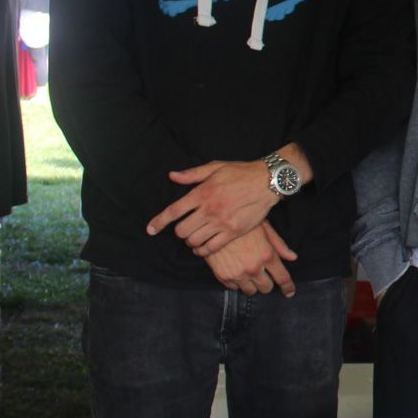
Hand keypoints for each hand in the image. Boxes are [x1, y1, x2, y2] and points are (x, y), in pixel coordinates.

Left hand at [147, 159, 277, 253]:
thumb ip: (192, 174)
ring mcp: (221, 222)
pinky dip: (203, 250)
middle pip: (182, 230)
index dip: (159, 222)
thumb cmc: (240, 173)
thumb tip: (172, 176)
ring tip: (194, 238)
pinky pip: (211, 247)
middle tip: (184, 229)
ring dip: (190, 241)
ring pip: (194, 241)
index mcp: (202, 193)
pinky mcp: (233, 231)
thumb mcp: (215, 167)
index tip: (150, 230)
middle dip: (179, 232)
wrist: (267, 181)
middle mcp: (209, 209)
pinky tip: (203, 247)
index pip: (174, 211)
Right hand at [204, 222, 297, 296]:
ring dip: (252, 284)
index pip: (282, 278)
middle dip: (267, 282)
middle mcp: (254, 268)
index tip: (289, 292)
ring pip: (250, 291)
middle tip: (264, 274)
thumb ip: (279, 245)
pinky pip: (234, 288)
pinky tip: (236, 270)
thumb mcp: (264, 228)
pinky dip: (237, 282)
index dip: (288, 287)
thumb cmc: (241, 222)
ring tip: (248, 272)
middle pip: (266, 288)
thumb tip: (292, 257)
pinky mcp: (223, 276)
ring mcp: (238, 274)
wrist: (212, 223)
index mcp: (267, 255)